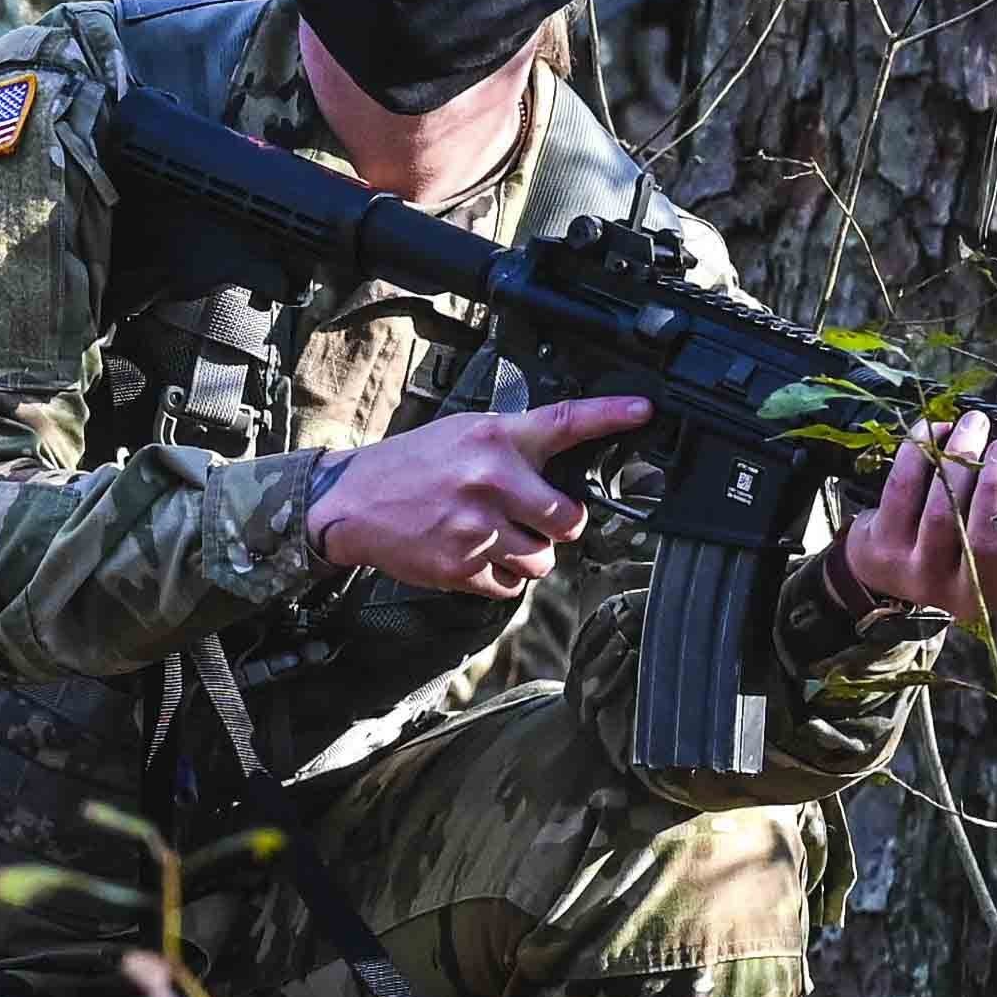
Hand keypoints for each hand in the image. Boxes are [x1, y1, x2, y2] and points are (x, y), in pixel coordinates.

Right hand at [306, 396, 653, 600]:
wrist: (352, 502)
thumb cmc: (411, 466)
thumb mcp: (462, 434)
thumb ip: (513, 445)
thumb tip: (563, 465)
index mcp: (494, 438)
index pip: (564, 422)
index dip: (610, 416)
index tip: (643, 410)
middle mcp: (491, 480)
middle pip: (569, 520)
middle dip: (559, 525)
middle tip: (536, 519)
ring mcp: (477, 527)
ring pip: (542, 560)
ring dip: (528, 555)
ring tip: (495, 536)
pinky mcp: (462, 566)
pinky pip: (510, 585)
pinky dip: (500, 576)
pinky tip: (474, 553)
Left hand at [829, 411, 996, 628]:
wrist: (879, 571)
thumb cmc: (957, 545)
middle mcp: (965, 591)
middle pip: (985, 538)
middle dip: (996, 486)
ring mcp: (920, 572)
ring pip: (942, 512)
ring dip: (958, 460)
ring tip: (974, 424)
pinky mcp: (882, 547)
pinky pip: (902, 492)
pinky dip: (919, 454)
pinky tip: (935, 430)